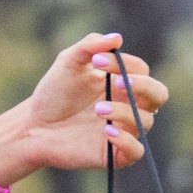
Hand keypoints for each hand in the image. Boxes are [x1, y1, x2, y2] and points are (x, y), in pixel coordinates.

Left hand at [0, 32, 168, 187]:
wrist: (33, 125)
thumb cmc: (54, 92)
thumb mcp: (68, 61)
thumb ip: (90, 45)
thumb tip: (117, 39)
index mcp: (121, 82)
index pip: (141, 71)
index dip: (125, 64)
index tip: (97, 61)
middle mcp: (128, 105)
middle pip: (158, 94)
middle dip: (143, 86)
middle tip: (116, 82)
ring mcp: (124, 130)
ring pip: (146, 121)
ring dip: (124, 112)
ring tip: (98, 110)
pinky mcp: (114, 154)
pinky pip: (137, 150)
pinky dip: (127, 140)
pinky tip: (108, 131)